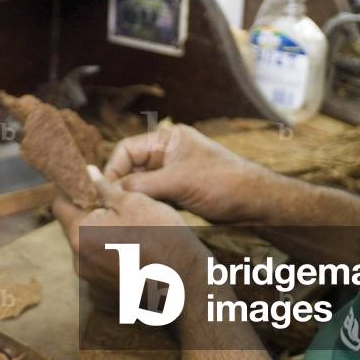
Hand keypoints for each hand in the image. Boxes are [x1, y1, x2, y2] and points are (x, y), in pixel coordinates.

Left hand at [52, 167, 207, 298]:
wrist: (186, 284)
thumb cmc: (162, 237)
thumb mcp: (134, 202)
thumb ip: (104, 188)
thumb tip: (87, 173)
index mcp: (80, 234)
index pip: (60, 204)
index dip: (74, 190)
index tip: (91, 184)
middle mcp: (78, 260)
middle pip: (74, 225)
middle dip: (90, 212)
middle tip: (117, 205)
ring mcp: (90, 278)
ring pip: (88, 244)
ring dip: (102, 233)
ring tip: (131, 229)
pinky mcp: (104, 290)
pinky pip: (100, 263)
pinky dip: (111, 253)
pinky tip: (135, 249)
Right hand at [103, 125, 269, 223]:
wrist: (257, 203)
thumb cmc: (224, 183)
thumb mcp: (179, 181)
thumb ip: (142, 185)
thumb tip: (108, 189)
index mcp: (168, 140)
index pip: (127, 149)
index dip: (112, 169)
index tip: (102, 191)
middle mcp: (167, 154)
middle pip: (131, 168)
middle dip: (119, 186)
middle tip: (106, 207)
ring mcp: (173, 174)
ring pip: (140, 186)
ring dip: (131, 199)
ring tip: (120, 215)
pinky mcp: (178, 193)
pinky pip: (152, 198)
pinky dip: (144, 207)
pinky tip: (138, 219)